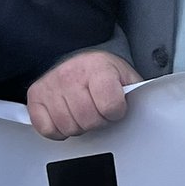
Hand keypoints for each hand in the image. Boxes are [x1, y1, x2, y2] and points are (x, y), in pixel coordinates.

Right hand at [27, 51, 142, 139]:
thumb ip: (134, 92)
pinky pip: (47, 130)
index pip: (111, 106)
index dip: (116, 112)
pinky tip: (66, 116)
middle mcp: (71, 75)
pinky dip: (58, 130)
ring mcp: (51, 86)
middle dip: (98, 121)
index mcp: (98, 68)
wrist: (73, 55)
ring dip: (79, 126)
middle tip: (98, 111)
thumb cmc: (100, 70)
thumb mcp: (123, 75)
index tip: (116, 108)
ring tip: (83, 112)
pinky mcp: (35, 97)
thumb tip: (148, 109)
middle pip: (88, 121)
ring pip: (68, 127)